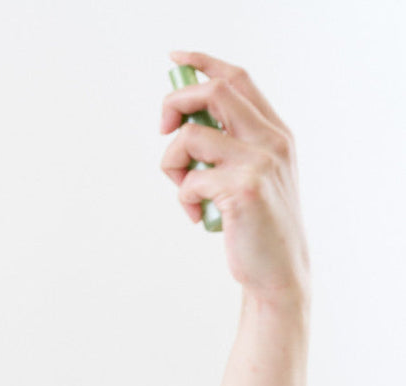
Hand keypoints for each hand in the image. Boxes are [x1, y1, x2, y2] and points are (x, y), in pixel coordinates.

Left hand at [160, 50, 310, 306]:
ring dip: (172, 165)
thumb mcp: (250, 176)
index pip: (238, 80)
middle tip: (163, 131)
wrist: (277, 271)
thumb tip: (181, 123)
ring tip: (185, 191)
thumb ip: (227, 146)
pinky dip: (183, 199)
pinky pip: (190, 180)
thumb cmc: (254, 224)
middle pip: (212, 92)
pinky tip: (197, 217)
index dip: (203, 63)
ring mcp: (260, 163)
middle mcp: (272, 141)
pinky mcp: (243, 190)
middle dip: (174, 105)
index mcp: (274, 132)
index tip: (175, 59)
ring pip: (189, 138)